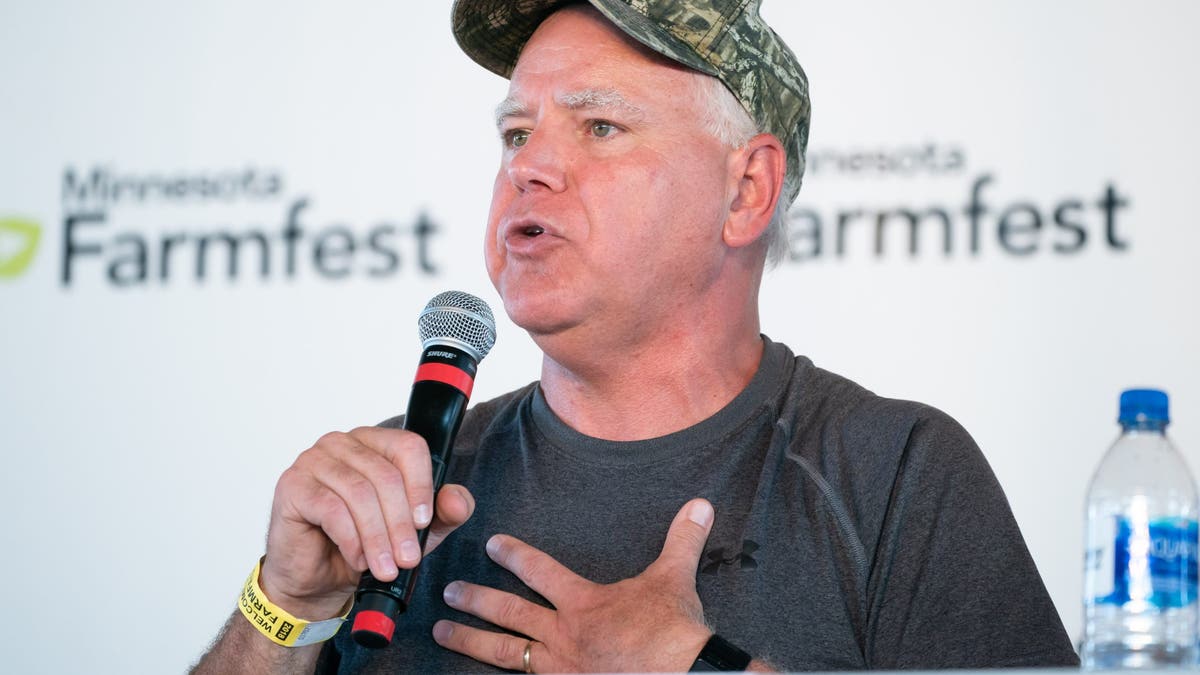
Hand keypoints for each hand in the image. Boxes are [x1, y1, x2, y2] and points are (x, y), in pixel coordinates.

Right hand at [259, 427, 475, 619]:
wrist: (316, 579)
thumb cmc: (362, 546)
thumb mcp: (414, 533)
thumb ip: (442, 513)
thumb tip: (457, 500)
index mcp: (375, 442)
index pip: (409, 446)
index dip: (421, 486)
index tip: (424, 522)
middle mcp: (343, 443)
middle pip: (385, 474)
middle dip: (400, 523)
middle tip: (408, 559)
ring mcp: (314, 460)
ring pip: (360, 493)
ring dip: (377, 537)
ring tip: (386, 567)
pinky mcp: (292, 485)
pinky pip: (331, 509)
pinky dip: (351, 540)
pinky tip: (357, 560)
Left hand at [433, 498, 715, 671]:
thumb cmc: (674, 632)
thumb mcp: (676, 579)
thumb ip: (682, 540)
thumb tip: (701, 505)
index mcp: (583, 603)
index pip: (540, 571)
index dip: (514, 556)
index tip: (492, 544)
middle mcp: (563, 635)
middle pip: (509, 614)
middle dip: (476, 600)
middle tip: (448, 592)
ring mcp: (560, 670)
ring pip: (505, 653)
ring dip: (470, 641)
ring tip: (442, 634)